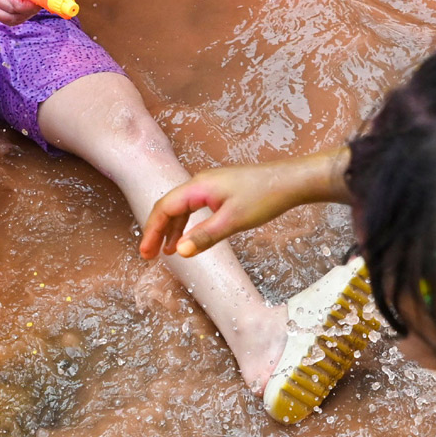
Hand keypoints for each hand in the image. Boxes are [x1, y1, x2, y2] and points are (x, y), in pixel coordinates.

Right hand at [140, 164, 305, 258]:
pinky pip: (195, 207)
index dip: (152, 231)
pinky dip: (187, 223)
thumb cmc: (264, 197)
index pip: (164, 208)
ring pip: (182, 207)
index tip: (146, 253)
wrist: (290, 181)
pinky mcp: (221, 190)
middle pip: (169, 206)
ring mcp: (211, 185)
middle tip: (150, 255)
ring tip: (167, 252)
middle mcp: (200, 183)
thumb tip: (179, 252)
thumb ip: (204, 236)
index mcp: (198, 187)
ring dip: (172, 229)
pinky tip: (188, 237)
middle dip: (157, 230)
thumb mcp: (232, 221)